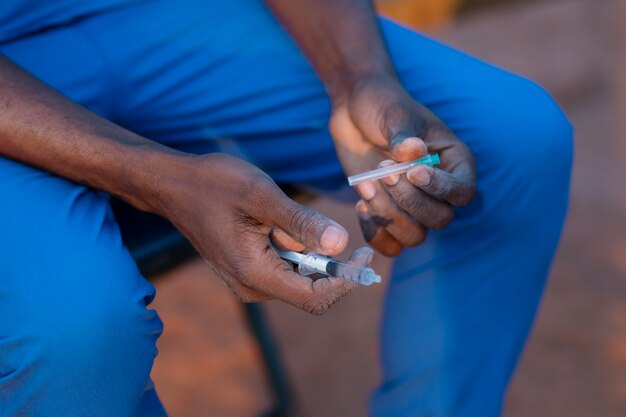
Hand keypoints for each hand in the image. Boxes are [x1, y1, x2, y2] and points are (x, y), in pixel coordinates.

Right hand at [156, 153, 371, 314]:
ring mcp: (247, 280)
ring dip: (308, 249)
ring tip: (286, 212)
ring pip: (297, 275)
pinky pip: (283, 265)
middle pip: (309, 289)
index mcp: (255, 274)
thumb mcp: (261, 196)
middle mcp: (251, 287)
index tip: (365, 253)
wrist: (173, 185)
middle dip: (330, 262)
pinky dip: (295, 246)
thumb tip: (341, 243)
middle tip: (334, 224)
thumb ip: (301, 222)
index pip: (315, 297)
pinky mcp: (247, 268)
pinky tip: (275, 218)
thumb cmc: (213, 184)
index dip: (346, 280)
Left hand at [329, 75, 476, 255]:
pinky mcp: (389, 215)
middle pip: (439, 219)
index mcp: (454, 162)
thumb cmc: (382, 105)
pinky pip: (391, 245)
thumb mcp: (394, 114)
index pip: (463, 191)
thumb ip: (403, 135)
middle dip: (408, 200)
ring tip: (366, 185)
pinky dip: (375, 234)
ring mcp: (413, 206)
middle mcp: (439, 190)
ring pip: (415, 236)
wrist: (354, 110)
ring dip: (388, 216)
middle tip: (382, 171)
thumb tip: (413, 152)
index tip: (412, 171)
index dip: (441, 189)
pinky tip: (361, 206)